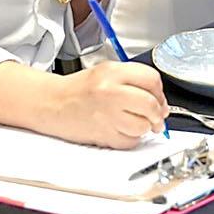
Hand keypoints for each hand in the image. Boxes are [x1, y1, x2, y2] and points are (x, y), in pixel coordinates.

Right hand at [53, 62, 167, 146]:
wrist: (53, 103)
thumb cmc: (79, 89)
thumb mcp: (106, 72)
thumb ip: (134, 80)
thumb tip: (160, 101)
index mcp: (112, 72)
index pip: (151, 79)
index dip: (160, 92)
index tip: (159, 99)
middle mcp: (110, 92)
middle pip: (150, 104)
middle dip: (157, 113)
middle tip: (156, 116)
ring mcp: (107, 115)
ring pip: (143, 126)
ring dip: (144, 127)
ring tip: (134, 122)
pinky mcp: (103, 135)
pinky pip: (131, 141)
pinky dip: (131, 139)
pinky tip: (122, 129)